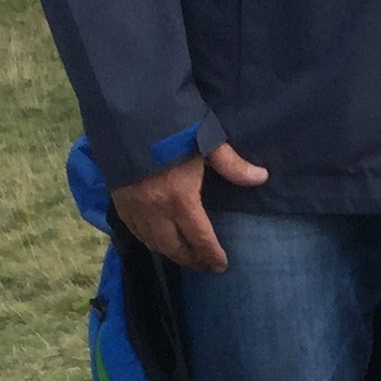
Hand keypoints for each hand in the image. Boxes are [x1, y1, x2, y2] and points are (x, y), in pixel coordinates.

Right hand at [110, 140, 267, 271]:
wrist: (128, 114)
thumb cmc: (173, 128)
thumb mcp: (207, 143)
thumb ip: (233, 165)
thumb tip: (262, 177)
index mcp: (180, 200)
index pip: (199, 239)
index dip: (211, 256)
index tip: (221, 266)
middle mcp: (155, 211)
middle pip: (174, 248)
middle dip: (190, 260)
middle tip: (203, 265)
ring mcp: (133, 208)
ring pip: (152, 243)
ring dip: (170, 252)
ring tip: (183, 255)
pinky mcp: (118, 200)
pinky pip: (134, 231)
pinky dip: (148, 240)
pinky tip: (156, 239)